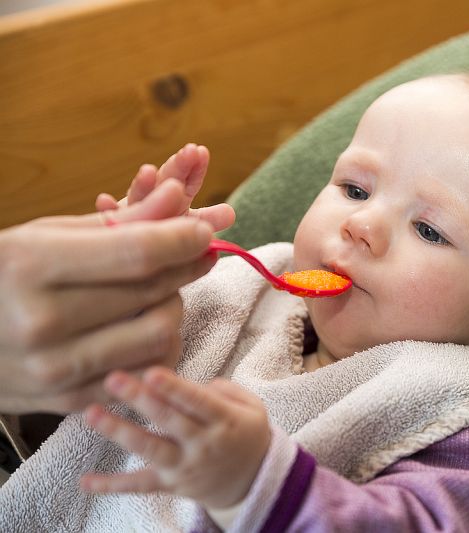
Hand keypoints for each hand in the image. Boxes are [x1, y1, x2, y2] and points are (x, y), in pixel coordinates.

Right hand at [0, 181, 216, 413]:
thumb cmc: (3, 275)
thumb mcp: (48, 234)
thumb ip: (119, 221)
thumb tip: (178, 195)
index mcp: (28, 266)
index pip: (136, 253)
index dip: (183, 238)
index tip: (203, 231)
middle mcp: (40, 322)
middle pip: (153, 292)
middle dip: (184, 267)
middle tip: (191, 253)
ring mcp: (54, 369)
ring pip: (160, 335)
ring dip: (174, 307)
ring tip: (160, 291)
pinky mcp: (69, 400)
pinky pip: (146, 371)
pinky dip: (159, 345)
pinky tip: (143, 325)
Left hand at [80, 367, 270, 509]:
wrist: (254, 481)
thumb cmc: (247, 433)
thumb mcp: (253, 407)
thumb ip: (227, 390)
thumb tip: (194, 384)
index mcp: (225, 421)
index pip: (198, 402)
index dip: (174, 388)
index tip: (151, 372)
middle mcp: (203, 444)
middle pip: (168, 420)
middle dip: (140, 399)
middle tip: (113, 379)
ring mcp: (184, 466)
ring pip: (149, 449)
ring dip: (119, 431)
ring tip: (92, 414)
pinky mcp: (170, 485)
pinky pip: (139, 486)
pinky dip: (111, 486)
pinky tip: (85, 482)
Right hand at [96, 143, 234, 231]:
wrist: (125, 258)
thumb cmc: (162, 239)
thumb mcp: (188, 229)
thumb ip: (206, 219)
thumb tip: (231, 213)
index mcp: (174, 201)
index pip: (186, 181)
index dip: (194, 168)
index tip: (201, 151)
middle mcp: (152, 202)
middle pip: (165, 182)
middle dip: (177, 167)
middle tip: (190, 152)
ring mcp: (130, 212)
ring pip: (139, 198)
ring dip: (144, 184)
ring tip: (149, 172)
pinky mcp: (109, 226)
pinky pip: (109, 220)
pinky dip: (107, 210)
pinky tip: (103, 200)